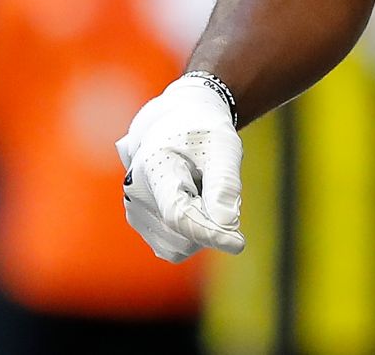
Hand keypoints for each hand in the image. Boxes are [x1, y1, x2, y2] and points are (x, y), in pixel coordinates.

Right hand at [116, 75, 245, 260]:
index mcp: (154, 165)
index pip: (178, 213)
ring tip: (199, 190)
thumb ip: (224, 184)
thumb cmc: (204, 133)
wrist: (177, 125)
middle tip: (215, 186)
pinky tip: (192, 203)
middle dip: (212, 223)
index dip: (208, 232)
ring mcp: (135, 211)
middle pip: (185, 234)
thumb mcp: (223, 145)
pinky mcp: (141, 224)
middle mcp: (136, 192)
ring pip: (182, 247)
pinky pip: (176, 249)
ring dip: (201, 228)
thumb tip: (226, 226)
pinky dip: (192, 234)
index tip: (238, 244)